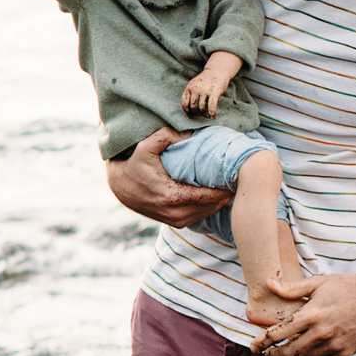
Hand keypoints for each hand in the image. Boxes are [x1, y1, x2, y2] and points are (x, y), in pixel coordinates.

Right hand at [106, 127, 229, 229]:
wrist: (121, 188)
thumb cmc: (135, 165)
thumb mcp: (146, 146)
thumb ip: (166, 136)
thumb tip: (190, 133)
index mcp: (171, 195)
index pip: (208, 196)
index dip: (224, 187)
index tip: (234, 176)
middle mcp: (174, 212)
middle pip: (212, 206)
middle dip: (225, 194)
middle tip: (235, 180)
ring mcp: (175, 220)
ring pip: (207, 213)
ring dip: (218, 202)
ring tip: (227, 187)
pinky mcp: (175, 223)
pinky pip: (199, 217)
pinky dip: (208, 208)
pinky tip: (214, 196)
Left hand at [181, 73, 221, 116]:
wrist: (218, 70)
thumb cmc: (206, 80)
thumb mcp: (195, 84)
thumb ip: (191, 93)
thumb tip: (188, 110)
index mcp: (189, 86)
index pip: (184, 102)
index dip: (186, 110)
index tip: (190, 114)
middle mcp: (196, 88)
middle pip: (193, 106)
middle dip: (197, 112)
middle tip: (201, 114)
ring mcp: (205, 90)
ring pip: (202, 107)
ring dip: (204, 114)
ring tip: (207, 115)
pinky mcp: (214, 92)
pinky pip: (211, 106)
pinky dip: (212, 113)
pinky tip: (213, 116)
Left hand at [250, 271, 355, 355]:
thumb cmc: (348, 287)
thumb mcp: (318, 283)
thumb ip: (292, 288)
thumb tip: (268, 284)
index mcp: (311, 314)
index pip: (278, 333)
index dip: (262, 341)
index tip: (254, 347)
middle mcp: (321, 332)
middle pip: (289, 351)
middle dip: (274, 355)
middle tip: (267, 355)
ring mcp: (335, 344)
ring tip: (288, 354)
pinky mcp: (347, 352)